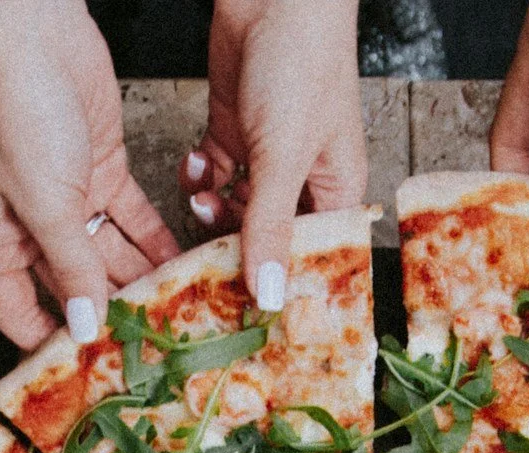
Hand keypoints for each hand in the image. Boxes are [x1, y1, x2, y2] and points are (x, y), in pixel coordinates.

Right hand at [0, 0, 181, 348]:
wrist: (37, 33)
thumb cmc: (18, 108)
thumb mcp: (45, 202)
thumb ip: (70, 267)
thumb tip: (84, 325)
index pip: (17, 314)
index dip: (50, 344)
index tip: (90, 373)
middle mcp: (29, 226)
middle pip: (71, 289)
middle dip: (109, 316)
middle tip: (151, 348)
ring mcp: (68, 199)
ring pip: (109, 257)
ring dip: (140, 282)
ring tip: (178, 313)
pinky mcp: (101, 171)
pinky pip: (131, 221)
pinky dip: (155, 243)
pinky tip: (183, 267)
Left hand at [179, 0, 366, 309]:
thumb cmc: (303, 63)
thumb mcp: (285, 156)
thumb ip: (271, 227)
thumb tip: (269, 296)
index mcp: (334, 190)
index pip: (310, 257)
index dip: (283, 285)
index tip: (250, 313)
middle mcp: (301, 178)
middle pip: (266, 239)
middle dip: (235, 253)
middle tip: (203, 272)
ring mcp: (263, 155)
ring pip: (231, 210)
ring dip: (210, 214)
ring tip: (200, 203)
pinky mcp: (231, 130)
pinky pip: (210, 174)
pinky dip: (197, 176)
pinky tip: (194, 166)